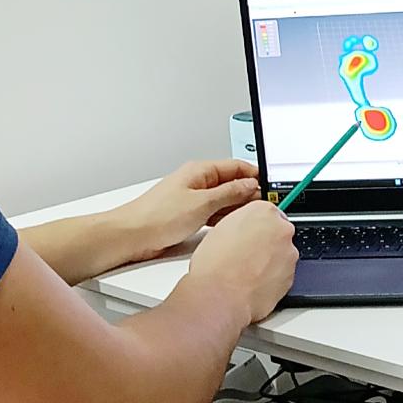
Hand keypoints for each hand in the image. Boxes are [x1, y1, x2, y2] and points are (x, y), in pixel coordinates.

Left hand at [124, 160, 261, 259]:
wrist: (131, 236)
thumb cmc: (156, 216)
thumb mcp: (201, 203)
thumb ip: (229, 193)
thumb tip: (250, 186)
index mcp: (200, 171)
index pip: (236, 166)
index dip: (256, 175)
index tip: (271, 188)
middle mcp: (197, 182)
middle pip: (232, 183)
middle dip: (248, 194)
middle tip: (263, 208)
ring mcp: (193, 198)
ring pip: (224, 199)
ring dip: (236, 208)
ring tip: (249, 219)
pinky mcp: (188, 215)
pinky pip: (214, 212)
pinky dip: (223, 218)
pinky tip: (230, 227)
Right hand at [189, 200, 297, 324]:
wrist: (220, 295)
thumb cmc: (215, 264)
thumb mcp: (220, 229)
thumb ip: (240, 223)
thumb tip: (243, 229)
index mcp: (263, 211)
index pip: (266, 212)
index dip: (255, 225)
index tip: (250, 233)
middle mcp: (281, 230)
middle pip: (278, 232)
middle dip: (265, 242)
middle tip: (245, 254)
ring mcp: (289, 255)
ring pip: (281, 254)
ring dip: (269, 260)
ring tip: (246, 271)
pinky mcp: (291, 278)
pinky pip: (281, 274)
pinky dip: (271, 278)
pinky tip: (252, 283)